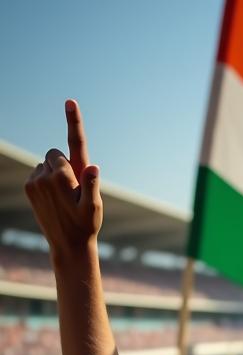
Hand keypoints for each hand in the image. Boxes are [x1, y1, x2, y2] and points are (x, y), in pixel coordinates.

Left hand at [23, 100, 101, 257]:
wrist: (67, 245)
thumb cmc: (86, 226)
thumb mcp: (94, 208)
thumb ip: (93, 186)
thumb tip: (94, 168)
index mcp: (67, 178)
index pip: (72, 144)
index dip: (74, 121)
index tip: (70, 101)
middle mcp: (48, 176)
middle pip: (55, 155)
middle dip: (63, 166)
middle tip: (73, 190)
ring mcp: (35, 181)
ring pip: (46, 165)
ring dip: (54, 175)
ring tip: (63, 198)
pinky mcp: (29, 186)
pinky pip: (37, 173)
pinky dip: (45, 181)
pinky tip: (53, 199)